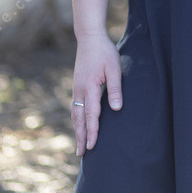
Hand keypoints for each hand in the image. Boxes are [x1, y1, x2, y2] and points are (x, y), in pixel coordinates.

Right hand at [71, 31, 122, 156]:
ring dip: (77, 130)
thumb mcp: (114, 68)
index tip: (91, 147)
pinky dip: (76, 120)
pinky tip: (79, 125)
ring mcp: (76, 88)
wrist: (89, 38)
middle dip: (80, 137)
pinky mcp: (77, 86)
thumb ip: (115, 88)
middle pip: (79, 118)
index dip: (92, 131)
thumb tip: (116, 109)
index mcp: (89, 87)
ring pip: (75, 114)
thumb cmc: (105, 52)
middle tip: (81, 155)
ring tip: (78, 145)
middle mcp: (79, 90)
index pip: (91, 114)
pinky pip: (75, 107)